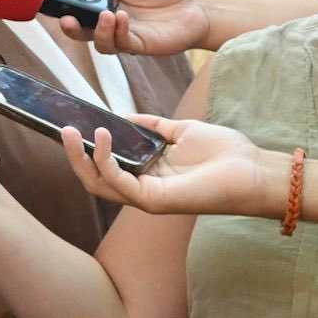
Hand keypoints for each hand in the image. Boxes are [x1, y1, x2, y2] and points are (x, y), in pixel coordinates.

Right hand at [57, 0, 209, 56]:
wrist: (196, 6)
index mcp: (106, 5)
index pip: (80, 9)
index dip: (66, 7)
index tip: (57, 0)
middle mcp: (111, 23)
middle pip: (82, 32)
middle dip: (70, 28)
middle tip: (66, 20)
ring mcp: (124, 36)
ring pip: (100, 43)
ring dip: (99, 31)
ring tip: (107, 15)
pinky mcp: (140, 45)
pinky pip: (122, 43)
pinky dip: (118, 31)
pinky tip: (123, 18)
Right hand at [58, 115, 284, 218]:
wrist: (254, 169)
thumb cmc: (225, 153)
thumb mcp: (181, 130)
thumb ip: (152, 126)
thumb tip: (123, 116)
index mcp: (147, 175)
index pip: (105, 166)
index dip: (86, 149)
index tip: (74, 124)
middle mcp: (142, 189)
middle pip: (94, 178)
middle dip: (74, 156)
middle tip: (63, 129)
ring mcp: (146, 198)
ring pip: (99, 183)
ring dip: (82, 158)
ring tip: (74, 131)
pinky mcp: (154, 201)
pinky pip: (119, 181)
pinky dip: (106, 159)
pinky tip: (103, 135)